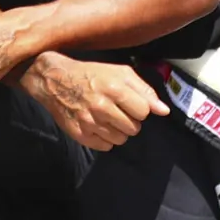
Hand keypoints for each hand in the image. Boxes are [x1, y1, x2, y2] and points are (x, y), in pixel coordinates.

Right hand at [13, 52, 161, 150]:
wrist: (55, 80)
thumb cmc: (91, 74)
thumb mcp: (120, 73)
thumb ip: (144, 91)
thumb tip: (164, 111)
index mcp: (114, 88)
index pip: (144, 112)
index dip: (140, 108)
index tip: (130, 103)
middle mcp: (102, 107)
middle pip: (134, 128)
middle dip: (130, 120)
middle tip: (118, 110)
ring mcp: (89, 122)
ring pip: (121, 139)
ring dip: (118, 130)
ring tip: (108, 117)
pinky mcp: (79, 134)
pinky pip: (105, 146)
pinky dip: (105, 138)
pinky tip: (98, 125)